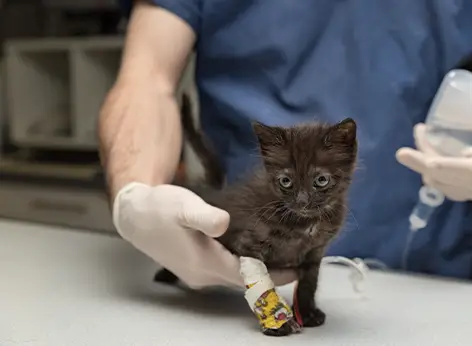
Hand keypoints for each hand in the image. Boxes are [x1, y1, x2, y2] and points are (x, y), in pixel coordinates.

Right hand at [112, 183, 296, 287]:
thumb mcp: (183, 206)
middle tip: (297, 262)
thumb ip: (204, 217)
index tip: (297, 270)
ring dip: (258, 271)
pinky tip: (255, 253)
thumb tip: (223, 223)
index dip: (273, 275)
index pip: (248, 276)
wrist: (134, 215)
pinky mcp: (196, 266)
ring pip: (235, 277)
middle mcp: (204, 274)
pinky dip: (244, 266)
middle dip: (271, 275)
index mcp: (205, 263)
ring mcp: (199, 273)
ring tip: (282, 257)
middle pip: (245, 280)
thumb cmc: (160, 209)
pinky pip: (226, 272)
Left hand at [395, 110, 471, 201]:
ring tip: (420, 134)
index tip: (429, 162)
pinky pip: (434, 181)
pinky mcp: (454, 193)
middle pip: (443, 177)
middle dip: (421, 163)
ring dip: (421, 160)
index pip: (466, 172)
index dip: (447, 167)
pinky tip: (423, 148)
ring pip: (434, 178)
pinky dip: (425, 166)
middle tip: (402, 153)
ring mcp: (463, 192)